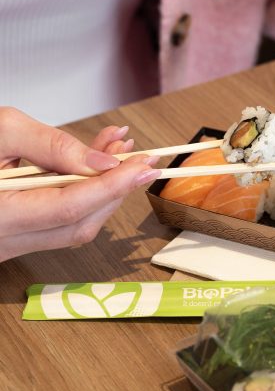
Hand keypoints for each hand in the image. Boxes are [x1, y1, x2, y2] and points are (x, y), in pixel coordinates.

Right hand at [0, 107, 160, 260]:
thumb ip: (50, 145)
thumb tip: (102, 163)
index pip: (68, 208)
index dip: (111, 186)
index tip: (144, 166)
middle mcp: (3, 241)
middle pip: (80, 223)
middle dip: (117, 188)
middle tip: (142, 156)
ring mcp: (11, 245)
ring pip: (76, 225)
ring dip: (106, 189)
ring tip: (120, 150)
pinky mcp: (19, 238)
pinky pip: (63, 221)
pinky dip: (87, 194)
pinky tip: (96, 164)